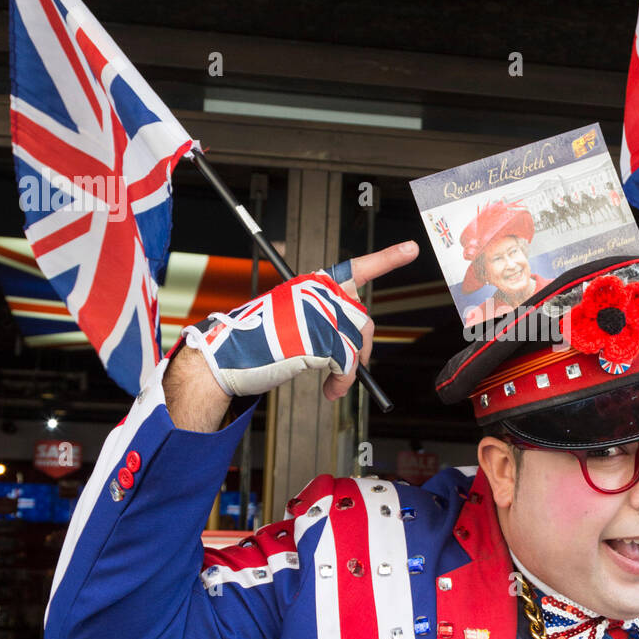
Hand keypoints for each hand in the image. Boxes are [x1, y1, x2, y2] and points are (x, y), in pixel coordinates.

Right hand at [180, 241, 418, 399]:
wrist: (226, 358)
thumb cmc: (258, 343)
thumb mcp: (297, 321)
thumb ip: (327, 321)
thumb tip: (359, 346)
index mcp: (312, 284)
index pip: (356, 268)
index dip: (387, 259)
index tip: (412, 249)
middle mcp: (318, 292)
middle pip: (362, 320)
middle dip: (361, 349)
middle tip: (349, 370)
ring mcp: (319, 312)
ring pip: (357, 343)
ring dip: (349, 370)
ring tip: (332, 383)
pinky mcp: (320, 337)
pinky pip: (348, 365)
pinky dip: (342, 382)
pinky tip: (330, 390)